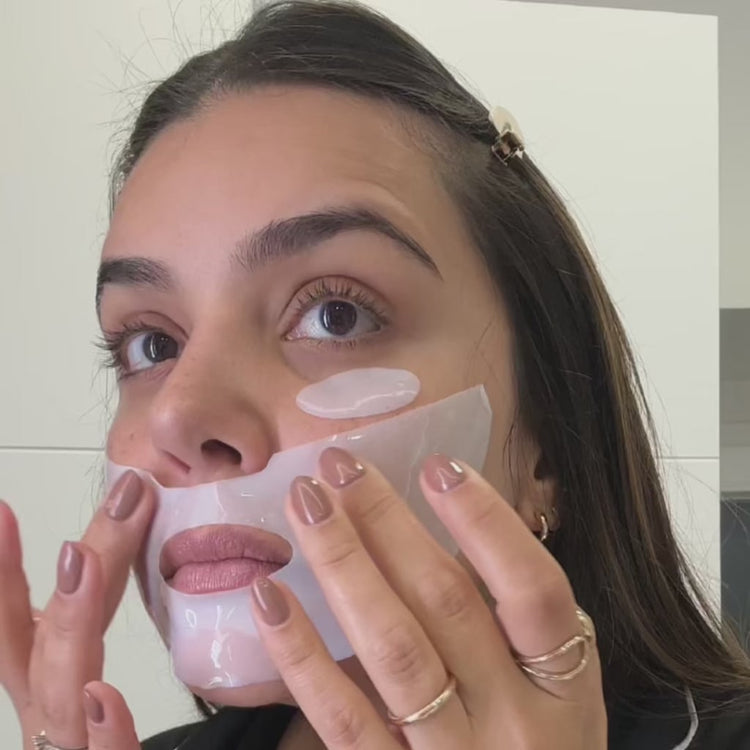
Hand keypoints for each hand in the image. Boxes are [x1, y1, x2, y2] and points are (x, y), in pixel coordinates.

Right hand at [0, 472, 153, 749]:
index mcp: (56, 697)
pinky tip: (105, 696)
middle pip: (40, 645)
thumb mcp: (92, 706)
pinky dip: (106, 735)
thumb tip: (93, 566)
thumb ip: (82, 643)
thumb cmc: (103, 747)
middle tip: (77, 501)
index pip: (30, 626)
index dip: (8, 574)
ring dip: (69, 627)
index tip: (2, 511)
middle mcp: (53, 724)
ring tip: (79, 560)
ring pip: (62, 696)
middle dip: (44, 572)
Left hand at [250, 449, 607, 748]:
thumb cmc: (533, 748)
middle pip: (448, 604)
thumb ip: (505, 618)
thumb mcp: (552, 690)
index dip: (488, 522)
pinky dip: (302, 654)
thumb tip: (435, 523)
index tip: (438, 466)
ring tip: (305, 504)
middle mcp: (516, 723)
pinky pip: (342, 720)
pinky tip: (270, 595)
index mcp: (565, 687)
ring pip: (394, 651)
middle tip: (340, 466)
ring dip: (343, 564)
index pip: (535, 590)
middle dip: (387, 522)